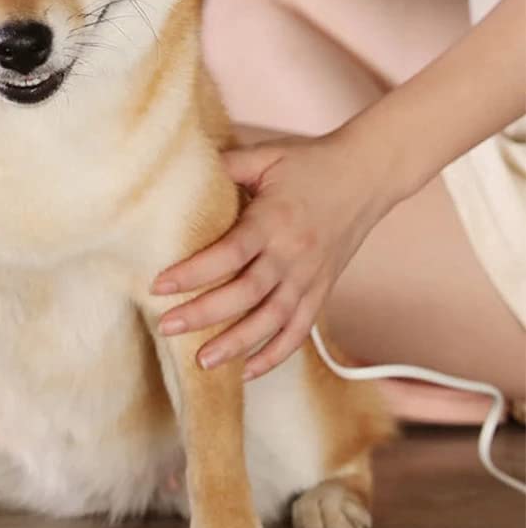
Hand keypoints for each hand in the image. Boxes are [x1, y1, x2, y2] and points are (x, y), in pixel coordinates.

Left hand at [152, 132, 398, 379]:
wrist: (368, 174)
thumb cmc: (310, 162)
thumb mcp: (266, 155)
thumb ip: (226, 165)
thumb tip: (180, 168)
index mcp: (274, 220)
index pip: (230, 252)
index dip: (193, 272)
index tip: (159, 286)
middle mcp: (293, 254)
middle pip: (246, 294)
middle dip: (204, 315)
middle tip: (166, 327)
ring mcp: (310, 277)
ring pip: (272, 321)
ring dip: (237, 345)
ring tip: (202, 361)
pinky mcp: (322, 291)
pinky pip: (299, 331)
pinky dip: (275, 355)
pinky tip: (247, 371)